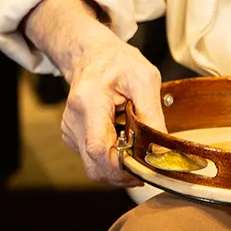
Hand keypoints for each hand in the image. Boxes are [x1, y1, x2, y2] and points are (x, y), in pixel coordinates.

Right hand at [24, 0, 164, 184]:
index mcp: (89, 101)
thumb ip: (152, 114)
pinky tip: (122, 144)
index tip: (144, 168)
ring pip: (93, 168)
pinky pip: (92, 160)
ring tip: (135, 150)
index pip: (98, 149)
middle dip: (123, 175)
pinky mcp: (71, 136)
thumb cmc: (118, 63)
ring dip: (118, 169)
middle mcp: (73, 118)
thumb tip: (161, 149)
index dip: (122, 167)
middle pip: (94, 166)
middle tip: (146, 168)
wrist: (93, 55)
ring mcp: (70, 129)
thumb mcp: (145, 79)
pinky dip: (110, 161)